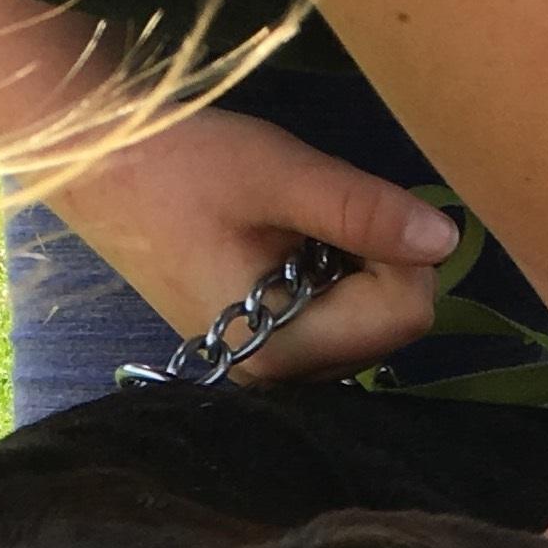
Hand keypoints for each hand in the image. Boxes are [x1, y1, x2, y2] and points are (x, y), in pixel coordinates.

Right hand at [41, 105, 459, 380]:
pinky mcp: (260, 352)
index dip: (399, 251)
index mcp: (283, 347)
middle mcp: (280, 377)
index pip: (407, 313)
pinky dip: (328, 282)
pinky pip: (334, 323)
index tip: (344, 210)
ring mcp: (269, 369)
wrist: (99, 173)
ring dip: (353, 271)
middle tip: (309, 217)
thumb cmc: (179, 170)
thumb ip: (363, 210)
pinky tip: (280, 251)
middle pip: (392, 325)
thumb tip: (447, 241)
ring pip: (368, 325)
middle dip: (377, 263)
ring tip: (288, 231)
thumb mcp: (278, 175)